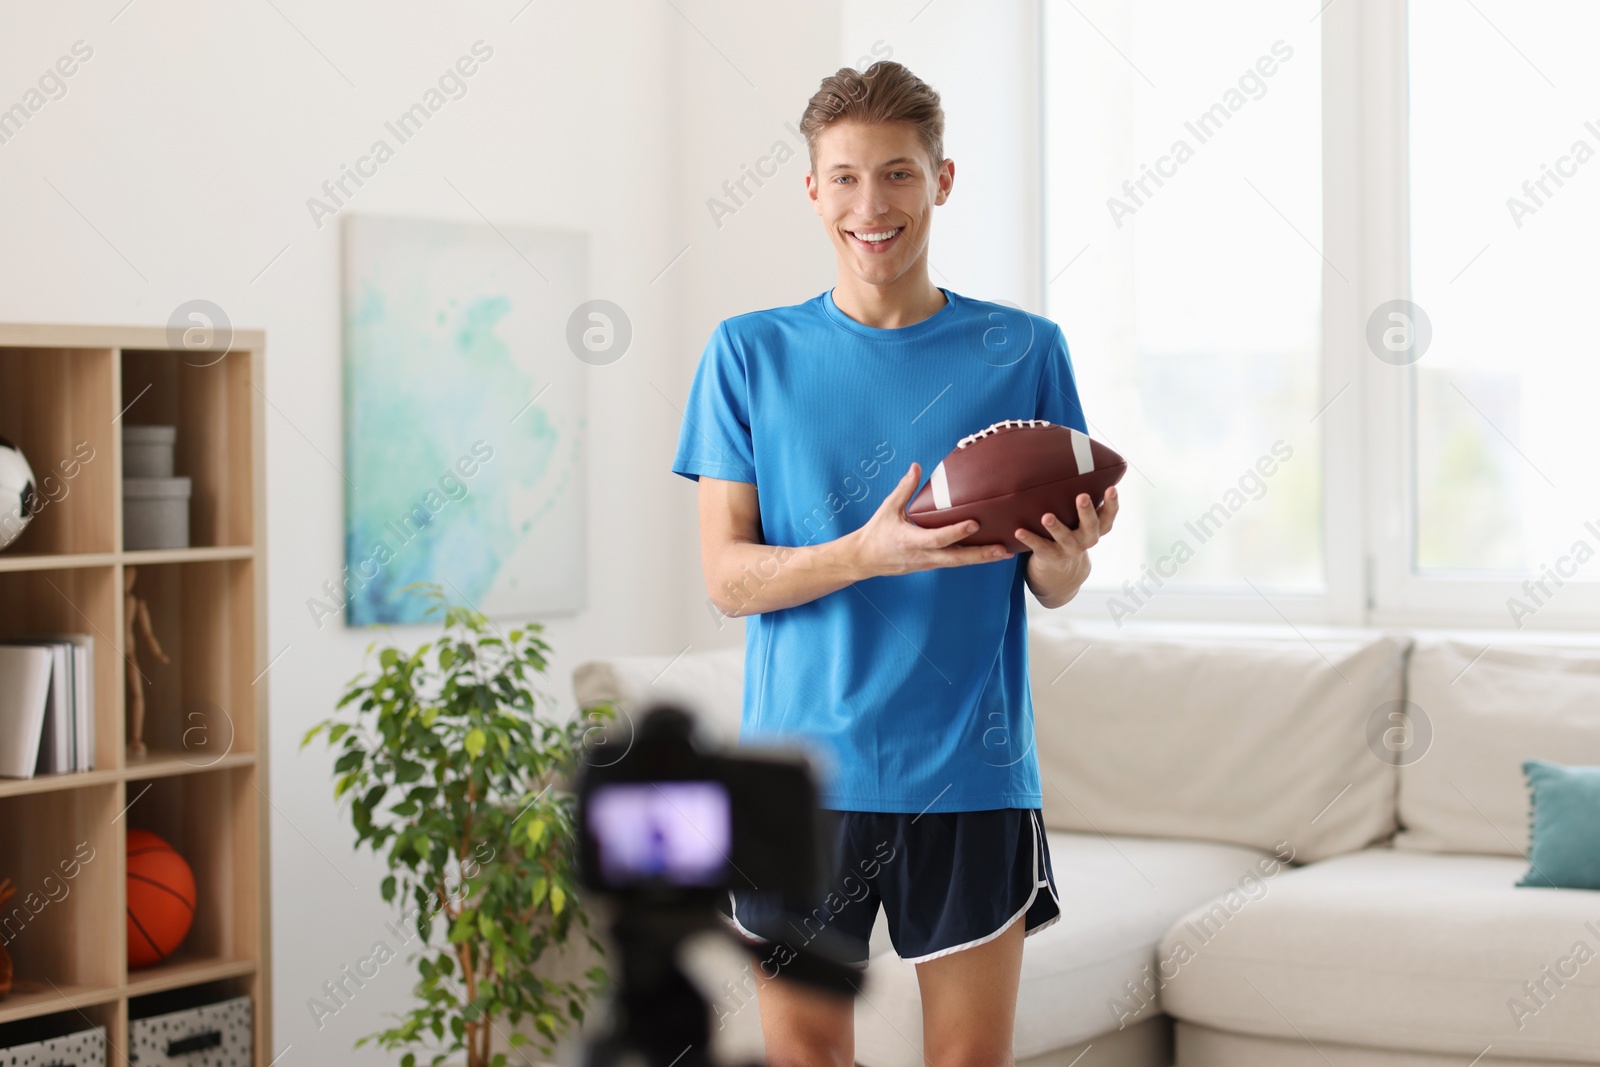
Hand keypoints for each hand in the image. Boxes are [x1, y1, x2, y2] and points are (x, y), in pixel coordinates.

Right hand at [846, 462, 1015, 578]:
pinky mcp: (931, 565)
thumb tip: (916, 466)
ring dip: (982, 559)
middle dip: (980, 555)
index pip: (938, 538)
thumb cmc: (876, 532)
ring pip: (959, 563)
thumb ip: (904, 489)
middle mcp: (923, 556)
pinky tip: (988, 553)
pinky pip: (954, 562)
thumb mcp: (888, 508)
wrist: (865, 559)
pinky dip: (972, 559)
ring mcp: (928, 564)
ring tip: (1004, 553)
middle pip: (956, 559)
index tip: (974, 523)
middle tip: (1002, 550)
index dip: (956, 532)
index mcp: (911, 541)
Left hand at [1015, 486, 1118, 596]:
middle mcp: (1088, 538)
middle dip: (1086, 511)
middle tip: (1082, 496)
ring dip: (1057, 527)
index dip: (1112, 502)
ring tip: (1047, 516)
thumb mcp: (1080, 514)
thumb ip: (1082, 494)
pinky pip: (1041, 547)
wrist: (1061, 561)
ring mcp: (1071, 549)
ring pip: (1065, 538)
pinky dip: (1030, 539)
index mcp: (1098, 526)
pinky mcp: (1053, 556)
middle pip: (1091, 525)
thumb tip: (1073, 458)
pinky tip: (1019, 531)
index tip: (1111, 488)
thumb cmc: (1073, 525)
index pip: (1109, 514)